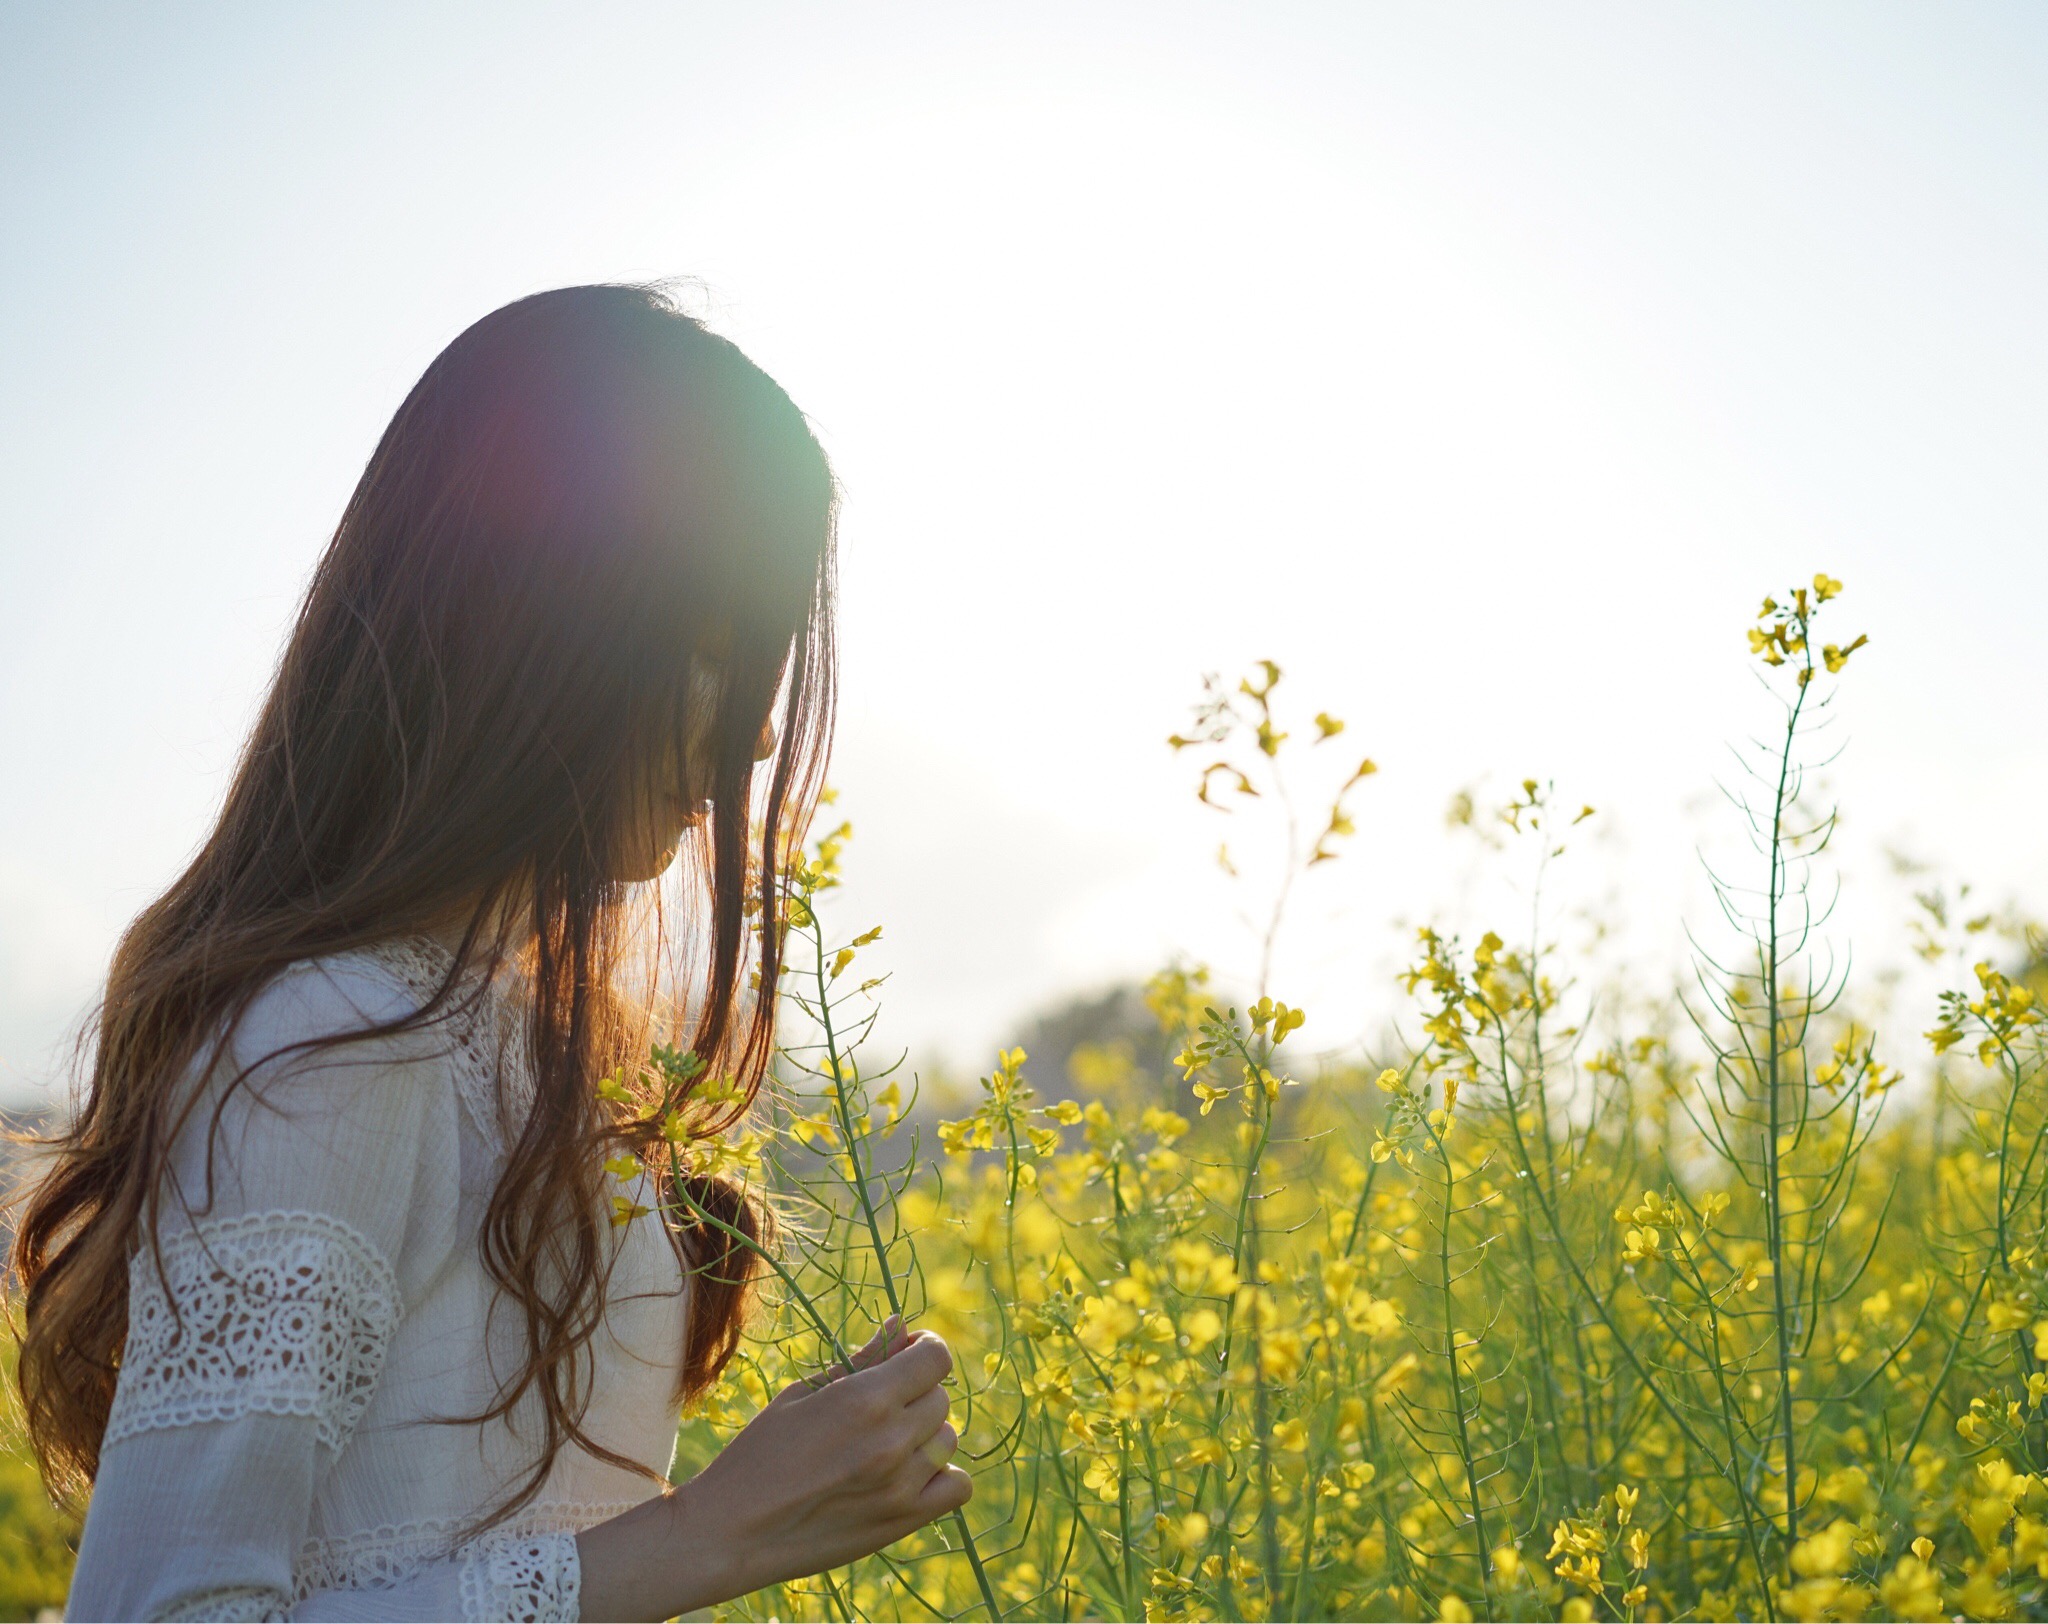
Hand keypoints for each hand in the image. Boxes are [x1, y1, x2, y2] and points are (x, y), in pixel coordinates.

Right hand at [575, 1318, 971, 1620]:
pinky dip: (941, 1476)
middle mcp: (891, 1439)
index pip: (936, 1357)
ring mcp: (902, 1484)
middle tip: (877, 1409)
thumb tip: (902, 1325)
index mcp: (864, 1398)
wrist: (733, 1532)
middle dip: (915, 1393)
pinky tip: (908, 1475)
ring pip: (948, 1439)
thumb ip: (863, 1359)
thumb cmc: (760, 1454)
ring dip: (924, 1435)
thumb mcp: (804, 1393)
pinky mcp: (903, 1522)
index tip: (907, 1356)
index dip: (924, 1350)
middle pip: (940, 1398)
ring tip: (883, 1445)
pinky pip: (958, 1487)